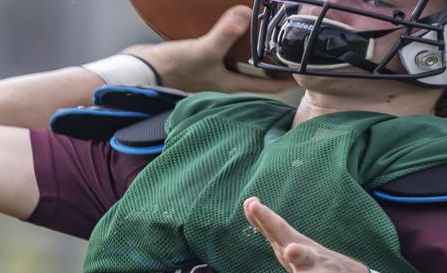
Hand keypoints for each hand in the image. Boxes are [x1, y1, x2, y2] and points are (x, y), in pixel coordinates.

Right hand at [125, 5, 291, 94]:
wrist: (140, 72)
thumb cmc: (172, 69)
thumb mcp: (203, 51)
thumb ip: (225, 34)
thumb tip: (246, 14)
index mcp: (231, 85)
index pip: (268, 85)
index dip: (288, 79)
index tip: (306, 71)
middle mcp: (225, 81)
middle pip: (258, 74)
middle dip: (274, 64)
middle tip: (291, 50)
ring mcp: (213, 72)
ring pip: (241, 63)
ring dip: (254, 53)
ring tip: (269, 38)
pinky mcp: (201, 61)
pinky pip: (224, 52)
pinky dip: (233, 42)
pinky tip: (235, 30)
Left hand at [244, 197, 372, 272]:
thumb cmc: (314, 260)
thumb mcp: (293, 242)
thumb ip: (269, 226)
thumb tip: (249, 202)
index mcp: (299, 244)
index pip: (282, 229)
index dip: (268, 218)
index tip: (253, 205)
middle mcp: (310, 259)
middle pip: (304, 252)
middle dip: (298, 250)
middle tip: (289, 248)